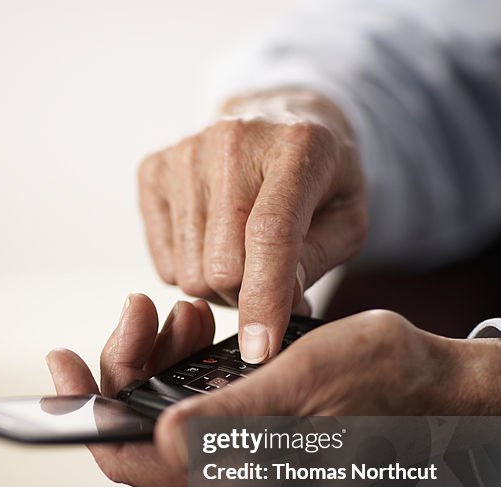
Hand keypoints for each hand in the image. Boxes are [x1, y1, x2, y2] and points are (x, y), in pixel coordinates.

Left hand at [46, 297, 500, 486]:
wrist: (436, 389)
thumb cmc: (376, 378)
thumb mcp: (299, 382)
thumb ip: (225, 418)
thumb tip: (154, 437)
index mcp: (232, 485)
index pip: (123, 456)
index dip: (83, 409)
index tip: (61, 359)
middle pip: (138, 430)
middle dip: (131, 363)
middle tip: (145, 307)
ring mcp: (238, 472)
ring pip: (163, 414)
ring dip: (161, 358)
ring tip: (185, 312)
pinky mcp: (251, 449)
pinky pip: (192, 409)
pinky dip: (186, 367)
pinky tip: (199, 328)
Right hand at [137, 88, 366, 362]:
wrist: (278, 122)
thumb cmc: (319, 181)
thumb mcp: (347, 220)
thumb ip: (316, 263)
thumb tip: (274, 309)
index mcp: (296, 146)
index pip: (270, 234)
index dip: (264, 298)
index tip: (260, 349)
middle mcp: (232, 140)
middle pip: (222, 265)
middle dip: (247, 295)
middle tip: (268, 280)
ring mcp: (185, 153)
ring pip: (189, 272)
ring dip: (218, 287)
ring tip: (242, 258)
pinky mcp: (153, 171)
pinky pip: (164, 264)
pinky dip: (190, 270)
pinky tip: (211, 242)